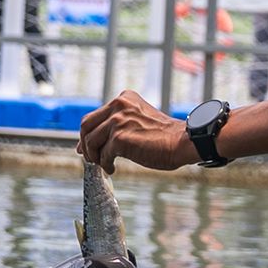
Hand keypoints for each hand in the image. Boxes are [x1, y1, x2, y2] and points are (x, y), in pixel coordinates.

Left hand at [78, 91, 193, 172]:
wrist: (182, 142)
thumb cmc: (164, 136)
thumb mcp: (138, 120)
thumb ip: (119, 124)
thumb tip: (94, 141)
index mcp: (124, 99)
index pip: (94, 115)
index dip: (87, 133)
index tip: (86, 147)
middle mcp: (119, 105)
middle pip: (86, 125)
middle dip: (85, 144)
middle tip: (90, 158)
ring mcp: (118, 121)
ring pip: (91, 142)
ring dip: (95, 157)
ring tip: (104, 164)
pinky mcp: (120, 138)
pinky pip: (103, 155)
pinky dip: (106, 164)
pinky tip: (113, 168)